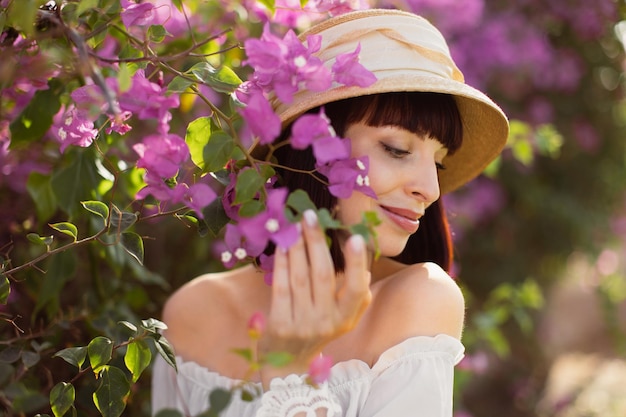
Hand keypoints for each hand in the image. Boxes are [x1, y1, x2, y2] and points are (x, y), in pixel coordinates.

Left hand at [259, 209, 371, 384]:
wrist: (288, 364)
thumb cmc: (318, 331)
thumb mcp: (343, 320)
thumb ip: (356, 298)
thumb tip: (366, 271)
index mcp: (346, 318)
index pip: (356, 290)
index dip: (357, 264)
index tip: (355, 238)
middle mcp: (327, 322)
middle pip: (323, 275)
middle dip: (317, 242)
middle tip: (310, 216)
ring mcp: (302, 324)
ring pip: (300, 277)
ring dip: (297, 247)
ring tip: (294, 226)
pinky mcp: (279, 324)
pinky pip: (281, 286)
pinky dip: (281, 263)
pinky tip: (282, 246)